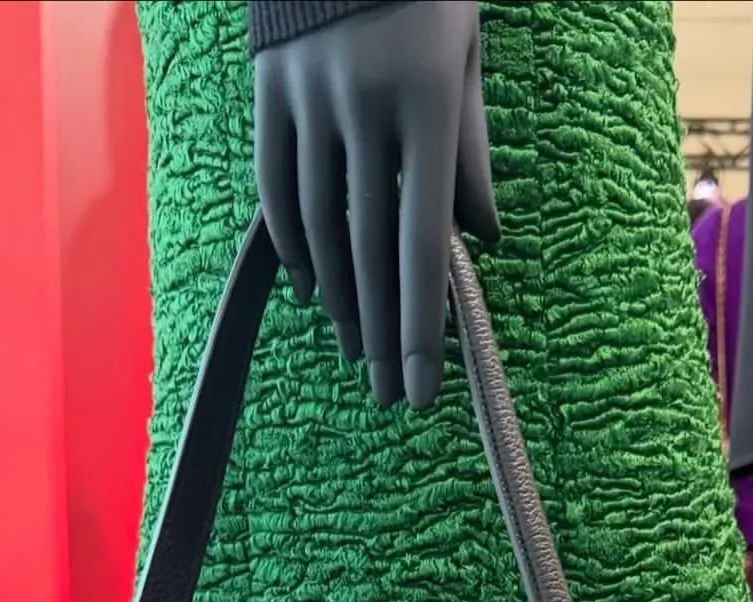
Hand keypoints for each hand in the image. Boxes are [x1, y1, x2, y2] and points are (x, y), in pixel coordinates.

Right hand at [254, 0, 498, 408]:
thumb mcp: (467, 57)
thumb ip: (472, 151)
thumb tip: (481, 240)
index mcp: (426, 107)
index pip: (421, 243)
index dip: (419, 324)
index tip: (420, 384)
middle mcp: (363, 112)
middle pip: (367, 252)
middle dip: (381, 332)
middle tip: (390, 392)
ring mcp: (308, 102)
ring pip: (318, 227)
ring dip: (339, 299)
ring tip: (358, 349)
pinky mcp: (270, 90)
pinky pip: (274, 185)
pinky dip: (292, 242)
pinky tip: (311, 287)